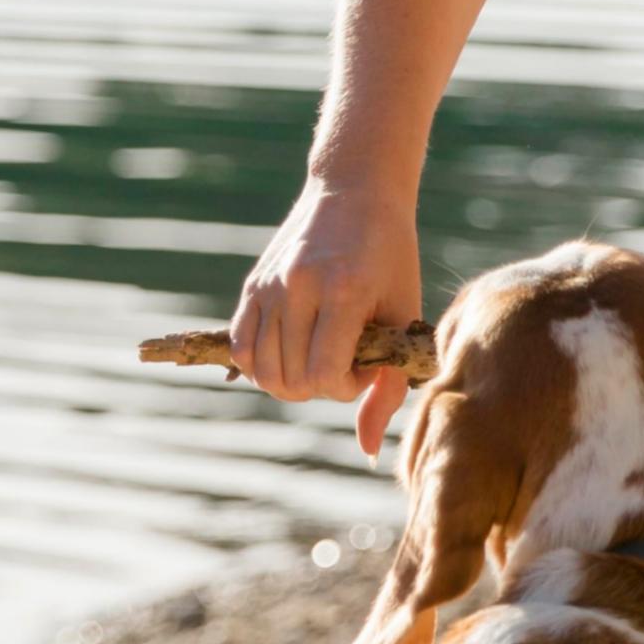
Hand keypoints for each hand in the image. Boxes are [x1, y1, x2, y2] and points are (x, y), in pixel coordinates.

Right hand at [231, 177, 422, 456]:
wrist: (356, 191)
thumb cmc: (391, 256)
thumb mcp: (404, 314)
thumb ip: (388, 385)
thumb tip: (369, 452)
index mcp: (344, 291)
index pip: (323, 376)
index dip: (344, 389)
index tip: (365, 366)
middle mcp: (299, 287)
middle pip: (291, 380)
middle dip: (318, 387)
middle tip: (342, 361)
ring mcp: (270, 285)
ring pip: (261, 371)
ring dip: (289, 381)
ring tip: (315, 357)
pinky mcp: (252, 285)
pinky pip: (240, 347)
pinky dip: (259, 366)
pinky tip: (287, 355)